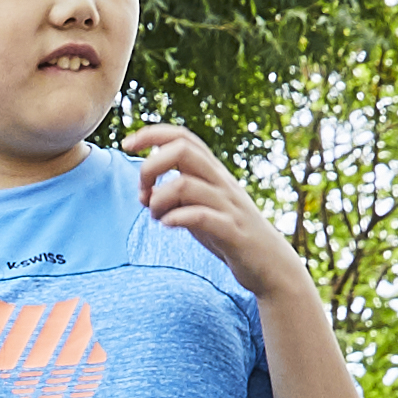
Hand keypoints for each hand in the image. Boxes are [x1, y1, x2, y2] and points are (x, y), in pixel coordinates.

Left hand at [121, 119, 317, 309]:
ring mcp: (228, 206)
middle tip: (142, 193)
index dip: (152, 134)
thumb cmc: (230, 233)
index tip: (127, 144)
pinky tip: (167, 226)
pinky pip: (201, 216)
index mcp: (213, 173)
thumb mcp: (201, 206)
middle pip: (183, 150)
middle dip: (150, 166)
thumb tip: (144, 191)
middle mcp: (221, 182)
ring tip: (155, 215)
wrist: (270, 264)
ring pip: (186, 184)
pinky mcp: (233, 232)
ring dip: (158, 199)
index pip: (183, 137)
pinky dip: (176, 218)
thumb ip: (177, 194)